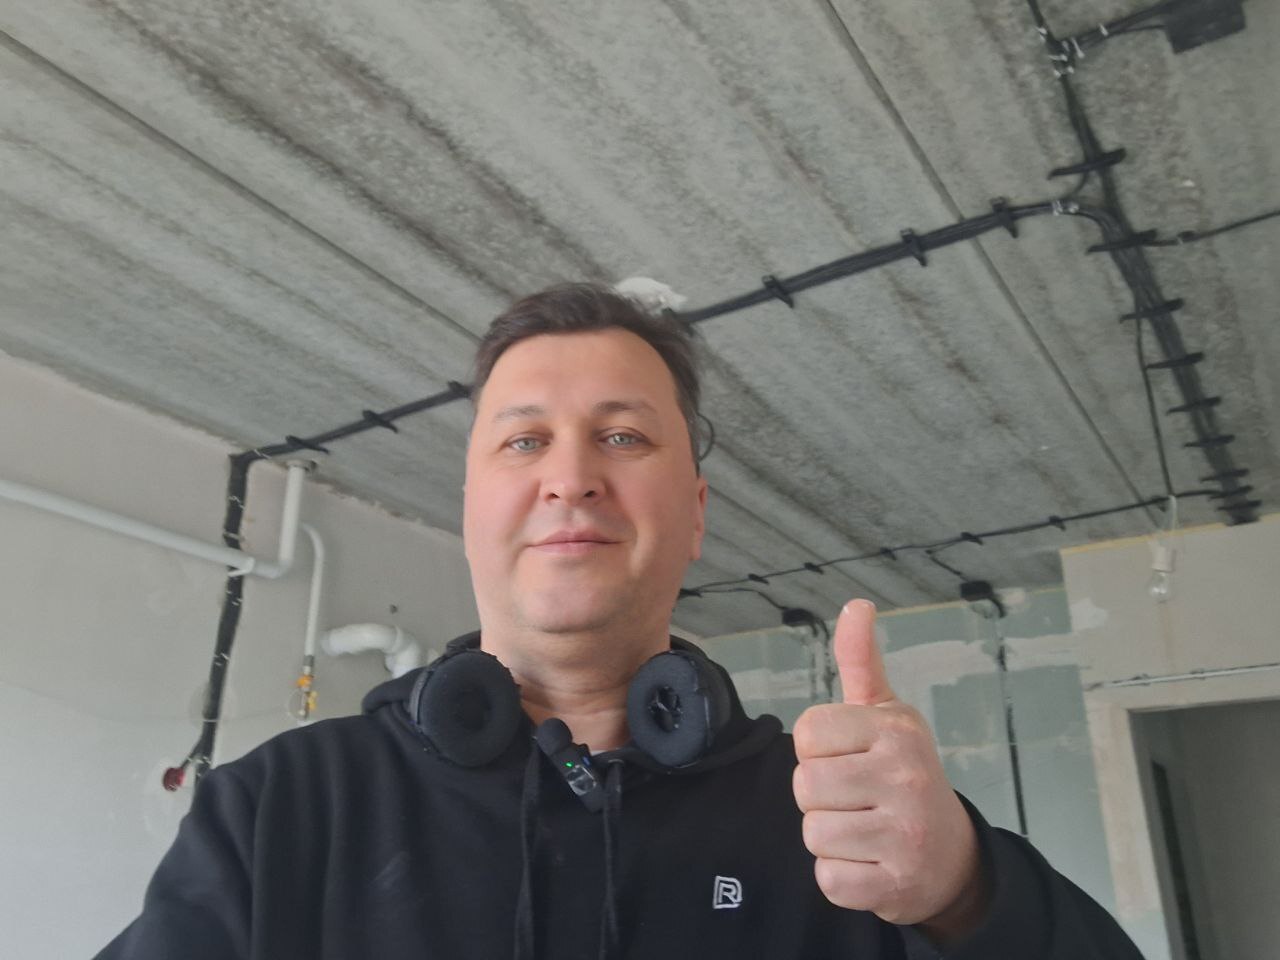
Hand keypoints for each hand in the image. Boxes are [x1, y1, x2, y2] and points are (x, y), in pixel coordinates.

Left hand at [792, 600, 986, 933]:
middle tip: (855, 799)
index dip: (817, 750)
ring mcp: (905, 834)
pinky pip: (828, 879)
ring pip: (812, 834)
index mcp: (897, 729)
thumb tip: (856, 604)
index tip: (847, 758)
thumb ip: (860, 661)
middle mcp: (906, 777)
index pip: (807, 733)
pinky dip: (839, 876)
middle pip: (804, 786)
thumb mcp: (886, 714)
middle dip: (820, 796)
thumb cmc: (903, 775)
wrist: (952, 857)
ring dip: (829, 837)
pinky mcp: (896, 884)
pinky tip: (868, 862)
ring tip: (864, 829)